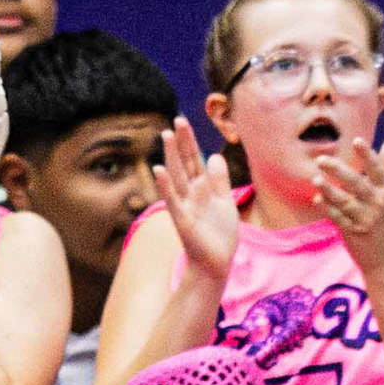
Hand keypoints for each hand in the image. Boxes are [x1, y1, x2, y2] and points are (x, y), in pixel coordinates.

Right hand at [150, 117, 239, 282]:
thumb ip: (220, 180)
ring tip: (166, 136)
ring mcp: (185, 206)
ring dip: (171, 156)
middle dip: (181, 143)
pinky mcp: (182, 221)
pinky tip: (158, 170)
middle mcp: (191, 194)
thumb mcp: (225, 202)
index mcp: (202, 188)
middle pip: (185, 163)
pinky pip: (172, 201)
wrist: (217, 263)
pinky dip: (165, 186)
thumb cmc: (219, 235)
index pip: (194, 159)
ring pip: (177, 177)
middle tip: (176, 121)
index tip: (182, 121)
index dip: (189, 141)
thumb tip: (214, 156)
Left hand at [308, 136, 383, 273]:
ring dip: (330, 191)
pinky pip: (338, 219)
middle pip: (358, 184)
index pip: (378, 170)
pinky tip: (317, 199)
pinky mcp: (354, 233)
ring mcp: (365, 219)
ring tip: (315, 179)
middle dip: (340, 171)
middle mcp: (377, 204)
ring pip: (346, 202)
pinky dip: (328, 209)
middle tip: (321, 159)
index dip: (367, 155)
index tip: (356, 140)